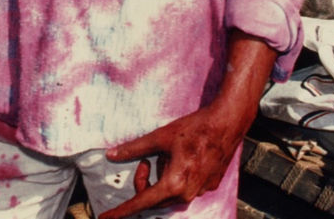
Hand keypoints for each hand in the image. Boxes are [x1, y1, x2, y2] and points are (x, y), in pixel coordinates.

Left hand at [100, 34, 274, 218]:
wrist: (226, 124)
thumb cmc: (194, 129)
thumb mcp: (160, 137)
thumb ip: (134, 149)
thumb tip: (112, 154)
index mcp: (173, 183)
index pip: (142, 202)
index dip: (122, 210)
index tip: (106, 218)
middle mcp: (187, 193)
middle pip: (155, 198)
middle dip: (145, 182)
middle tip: (145, 162)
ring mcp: (200, 191)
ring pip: (170, 193)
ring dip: (162, 178)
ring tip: (168, 156)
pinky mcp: (209, 186)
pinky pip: (185, 187)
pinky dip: (177, 176)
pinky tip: (183, 158)